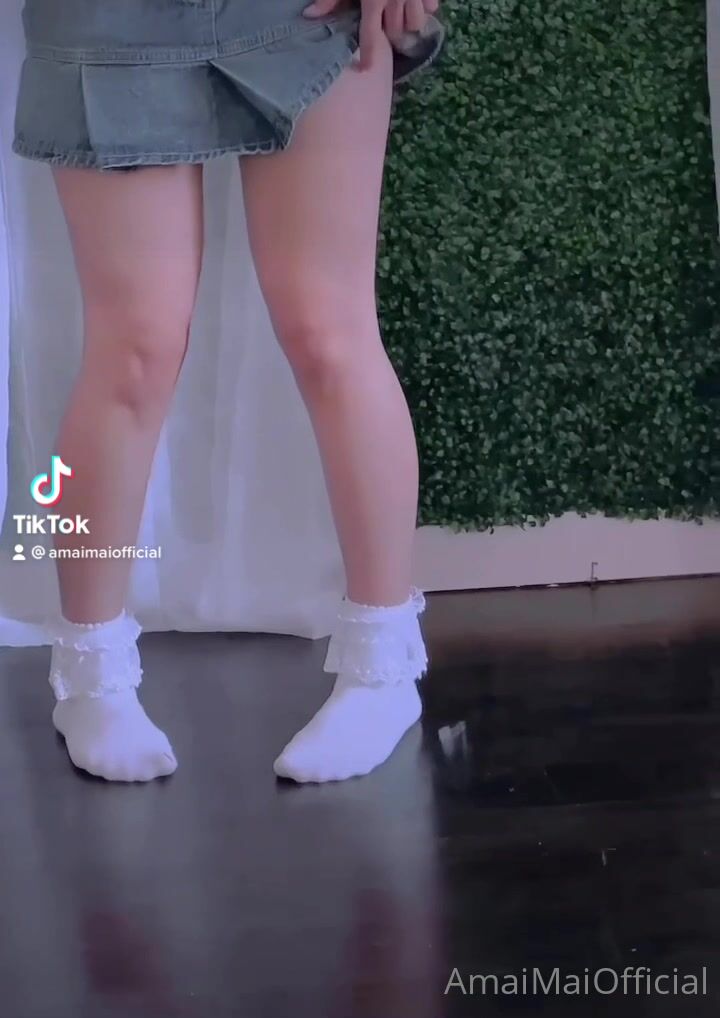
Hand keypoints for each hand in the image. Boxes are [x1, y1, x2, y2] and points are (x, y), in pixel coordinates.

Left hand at [303, 0, 439, 71]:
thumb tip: (309, 16)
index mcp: (374, 1)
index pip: (369, 37)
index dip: (368, 55)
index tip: (366, 68)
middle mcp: (397, 1)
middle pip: (394, 32)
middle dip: (388, 32)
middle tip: (381, 24)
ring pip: (415, 23)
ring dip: (407, 23)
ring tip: (399, 15)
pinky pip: (432, 6)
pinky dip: (425, 7)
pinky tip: (418, 2)